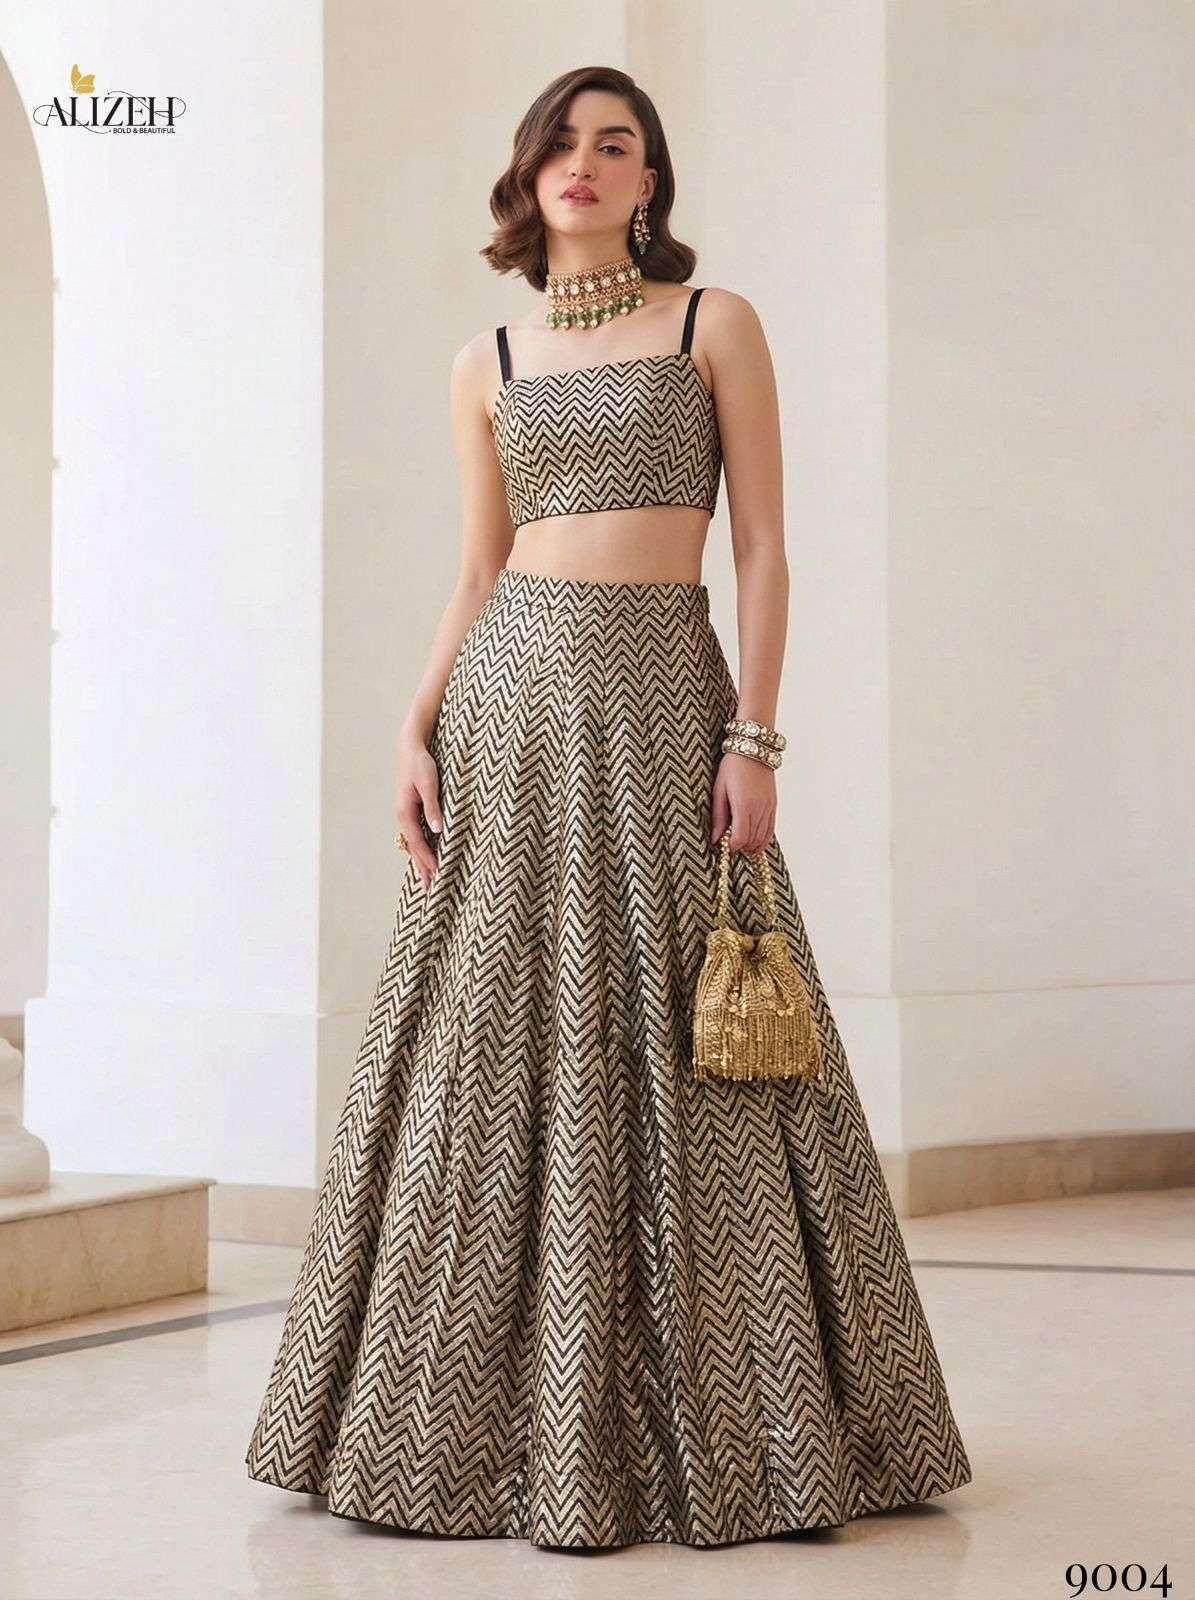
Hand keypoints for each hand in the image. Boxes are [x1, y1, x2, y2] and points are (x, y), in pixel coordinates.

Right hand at [395, 736, 443, 886]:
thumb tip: (438, 830)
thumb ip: (433, 807)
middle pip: (413, 847)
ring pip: (414, 842)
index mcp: (405, 812)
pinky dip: (421, 847)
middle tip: (429, 888)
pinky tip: (426, 853)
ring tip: (427, 877)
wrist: (410, 746)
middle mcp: (403, 816)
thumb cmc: (420, 763)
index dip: (427, 860)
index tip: (437, 875)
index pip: (418, 843)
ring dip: (421, 859)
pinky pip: (416, 833)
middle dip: (422, 867)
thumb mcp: (429, 783)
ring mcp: (406, 813)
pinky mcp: (412, 808)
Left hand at [710, 751, 776, 852]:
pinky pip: (771, 829)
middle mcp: (759, 809)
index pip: (740, 839)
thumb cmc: (732, 767)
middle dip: (740, 847)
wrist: (753, 750)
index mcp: (743, 806)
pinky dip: (763, 839)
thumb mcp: (719, 790)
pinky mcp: (773, 805)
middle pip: (751, 841)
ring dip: (751, 845)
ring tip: (740, 843)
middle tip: (729, 844)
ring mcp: (768, 808)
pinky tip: (754, 841)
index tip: (723, 845)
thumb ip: (718, 817)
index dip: (731, 847)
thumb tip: (715, 839)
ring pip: (762, 838)